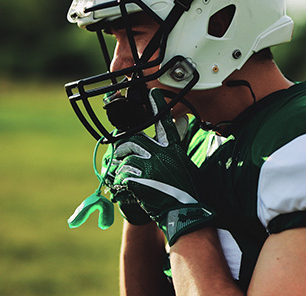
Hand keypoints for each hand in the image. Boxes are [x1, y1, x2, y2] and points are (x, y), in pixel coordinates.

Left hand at [110, 88, 215, 244]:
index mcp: (172, 148)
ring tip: (135, 179)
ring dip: (124, 169)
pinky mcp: (138, 180)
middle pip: (131, 141)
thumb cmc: (184, 188)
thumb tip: (180, 123)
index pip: (165, 123)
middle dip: (125, 150)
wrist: (183, 212)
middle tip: (128, 159)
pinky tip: (133, 190)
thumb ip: (175, 144)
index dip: (158, 107)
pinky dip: (122, 183)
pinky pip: (121, 175)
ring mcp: (149, 166)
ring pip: (123, 159)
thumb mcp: (182, 162)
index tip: (153, 93)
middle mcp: (161, 153)